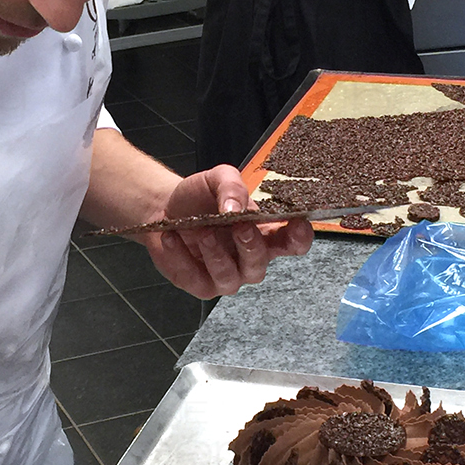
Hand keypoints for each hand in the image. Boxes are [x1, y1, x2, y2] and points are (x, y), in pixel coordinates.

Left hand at [143, 164, 312, 298]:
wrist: (164, 208)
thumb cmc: (200, 197)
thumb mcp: (217, 179)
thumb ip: (232, 187)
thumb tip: (235, 208)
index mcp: (265, 233)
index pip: (293, 242)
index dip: (300, 237)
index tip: (297, 223)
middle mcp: (250, 259)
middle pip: (261, 263)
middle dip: (252, 246)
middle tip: (240, 225)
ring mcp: (227, 276)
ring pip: (230, 277)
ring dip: (216, 254)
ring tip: (202, 230)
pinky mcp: (200, 285)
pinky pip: (196, 278)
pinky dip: (182, 256)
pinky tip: (172, 236)